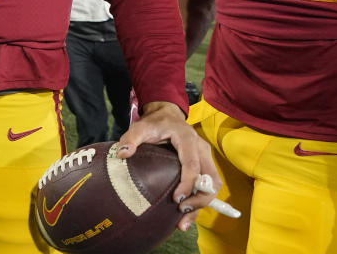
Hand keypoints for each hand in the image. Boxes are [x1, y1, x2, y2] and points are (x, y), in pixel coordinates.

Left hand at [116, 101, 219, 231]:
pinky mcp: (204, 166)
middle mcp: (201, 149)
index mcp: (188, 139)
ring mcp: (205, 158)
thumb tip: (123, 154)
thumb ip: (131, 138)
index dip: (187, 183)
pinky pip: (208, 186)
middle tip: (181, 211)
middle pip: (211, 179)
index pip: (192, 164)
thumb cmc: (155, 123)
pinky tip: (186, 216)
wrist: (167, 115)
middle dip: (200, 199)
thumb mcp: (140, 126)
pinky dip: (200, 202)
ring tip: (183, 220)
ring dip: (202, 204)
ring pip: (213, 185)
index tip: (177, 199)